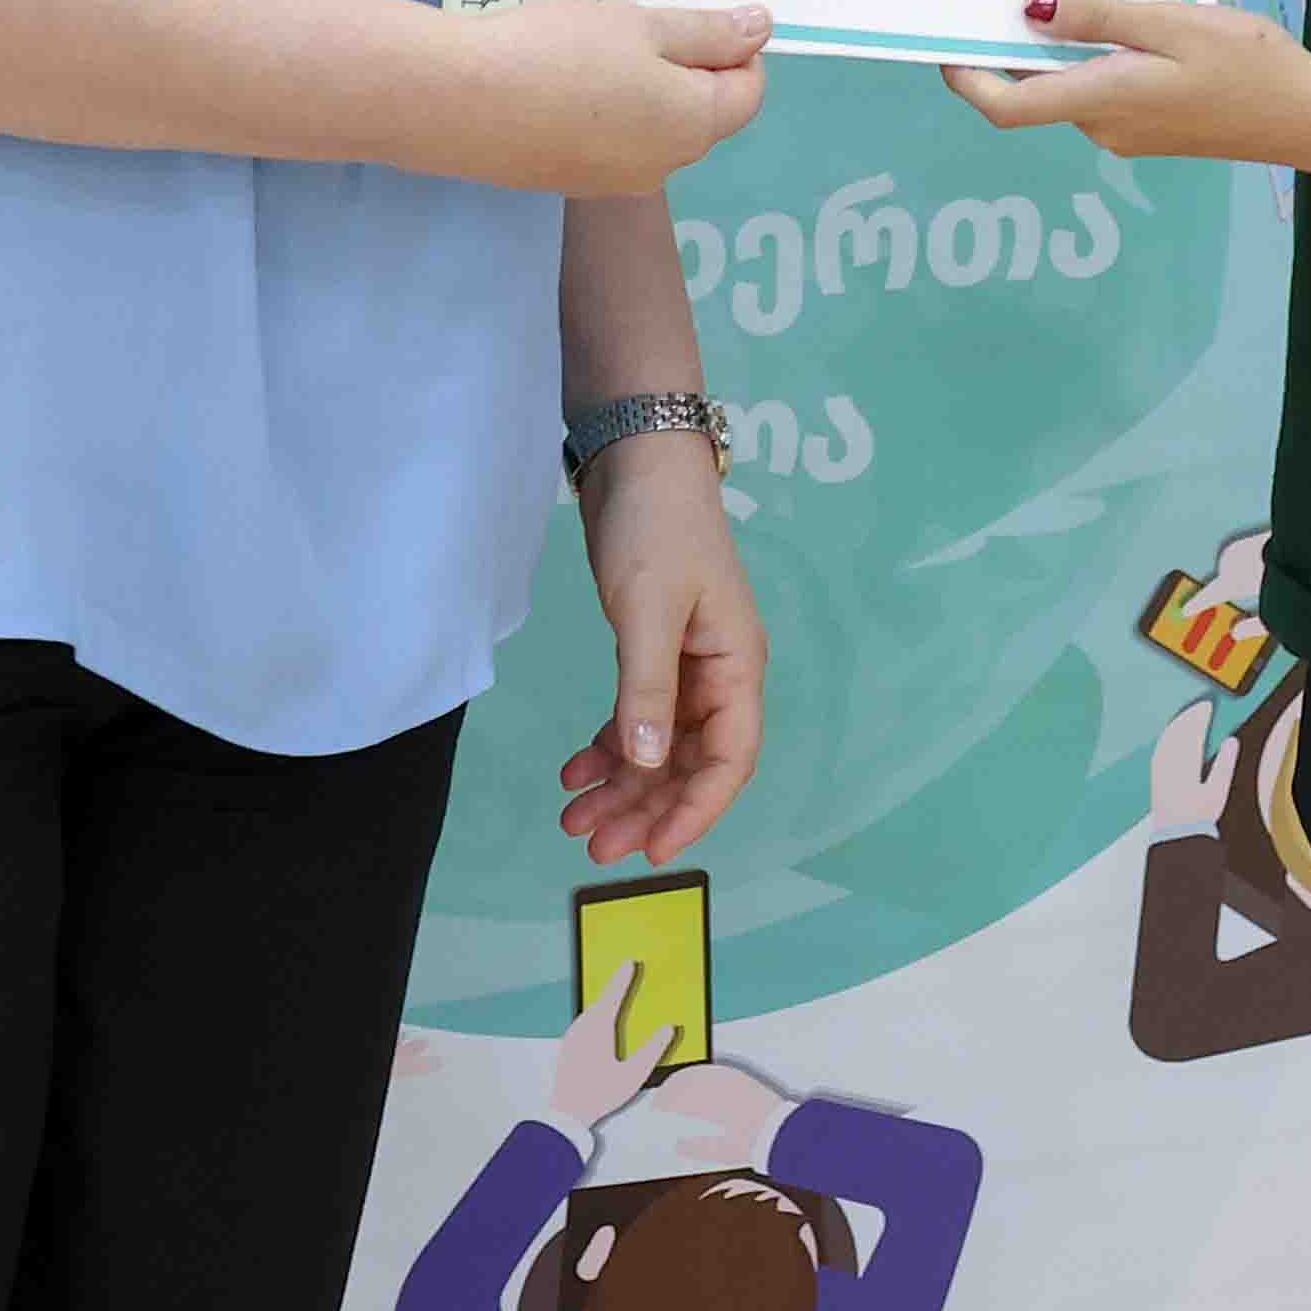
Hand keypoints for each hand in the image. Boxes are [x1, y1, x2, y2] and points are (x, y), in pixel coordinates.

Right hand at [468, 0, 770, 198]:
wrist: (461, 102)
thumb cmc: (561, 50)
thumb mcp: (642, 25)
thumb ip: (708, 32)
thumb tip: (764, 28)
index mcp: (695, 126)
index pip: (748, 91)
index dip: (735, 47)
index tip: (688, 15)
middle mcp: (665, 167)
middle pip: (702, 114)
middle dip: (685, 69)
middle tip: (634, 27)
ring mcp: (615, 182)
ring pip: (654, 129)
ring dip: (643, 90)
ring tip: (593, 50)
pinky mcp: (570, 183)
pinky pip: (612, 144)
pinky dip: (605, 113)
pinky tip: (562, 83)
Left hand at [559, 431, 764, 865]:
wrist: (639, 460)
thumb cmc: (656, 529)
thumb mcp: (647, 610)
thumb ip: (646, 690)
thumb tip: (645, 764)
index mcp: (736, 666)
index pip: (728, 759)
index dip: (695, 810)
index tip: (654, 851)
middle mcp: (718, 675)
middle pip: (689, 763)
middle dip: (645, 808)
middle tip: (592, 845)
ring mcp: (685, 666)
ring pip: (657, 747)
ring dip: (621, 785)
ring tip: (573, 819)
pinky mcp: (652, 652)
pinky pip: (635, 717)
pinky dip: (607, 747)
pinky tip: (574, 770)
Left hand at [944, 0, 1310, 170]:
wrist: (1309, 116)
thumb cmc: (1246, 65)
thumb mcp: (1172, 24)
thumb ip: (1100, 17)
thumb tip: (1030, 10)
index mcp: (1102, 100)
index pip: (1008, 107)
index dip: (967, 79)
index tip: (945, 39)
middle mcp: (1103, 126)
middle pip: (1034, 92)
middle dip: (1012, 46)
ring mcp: (1127, 131)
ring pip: (1070, 86)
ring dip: (1058, 48)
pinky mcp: (1150, 127)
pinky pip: (1102, 89)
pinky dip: (1092, 57)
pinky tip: (1115, 16)